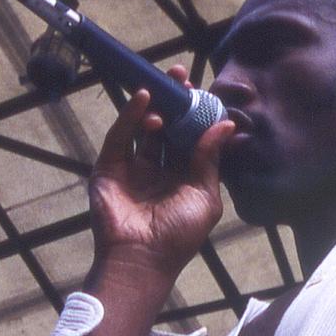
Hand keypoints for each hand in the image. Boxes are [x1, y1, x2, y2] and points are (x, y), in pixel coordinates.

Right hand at [89, 69, 237, 283]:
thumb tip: (226, 125)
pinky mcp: (109, 168)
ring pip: (143, 129)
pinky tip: (145, 98)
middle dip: (174, 103)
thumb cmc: (179, 234)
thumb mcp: (204, 196)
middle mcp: (158, 171)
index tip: (201, 92)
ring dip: (155, 106)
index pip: (189, 139)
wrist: (141, 258)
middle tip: (180, 77)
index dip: (195, 116)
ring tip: (165, 86)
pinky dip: (131, 116)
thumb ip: (209, 159)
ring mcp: (132, 169)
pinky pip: (120, 136)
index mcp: (182, 179)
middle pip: (167, 129)